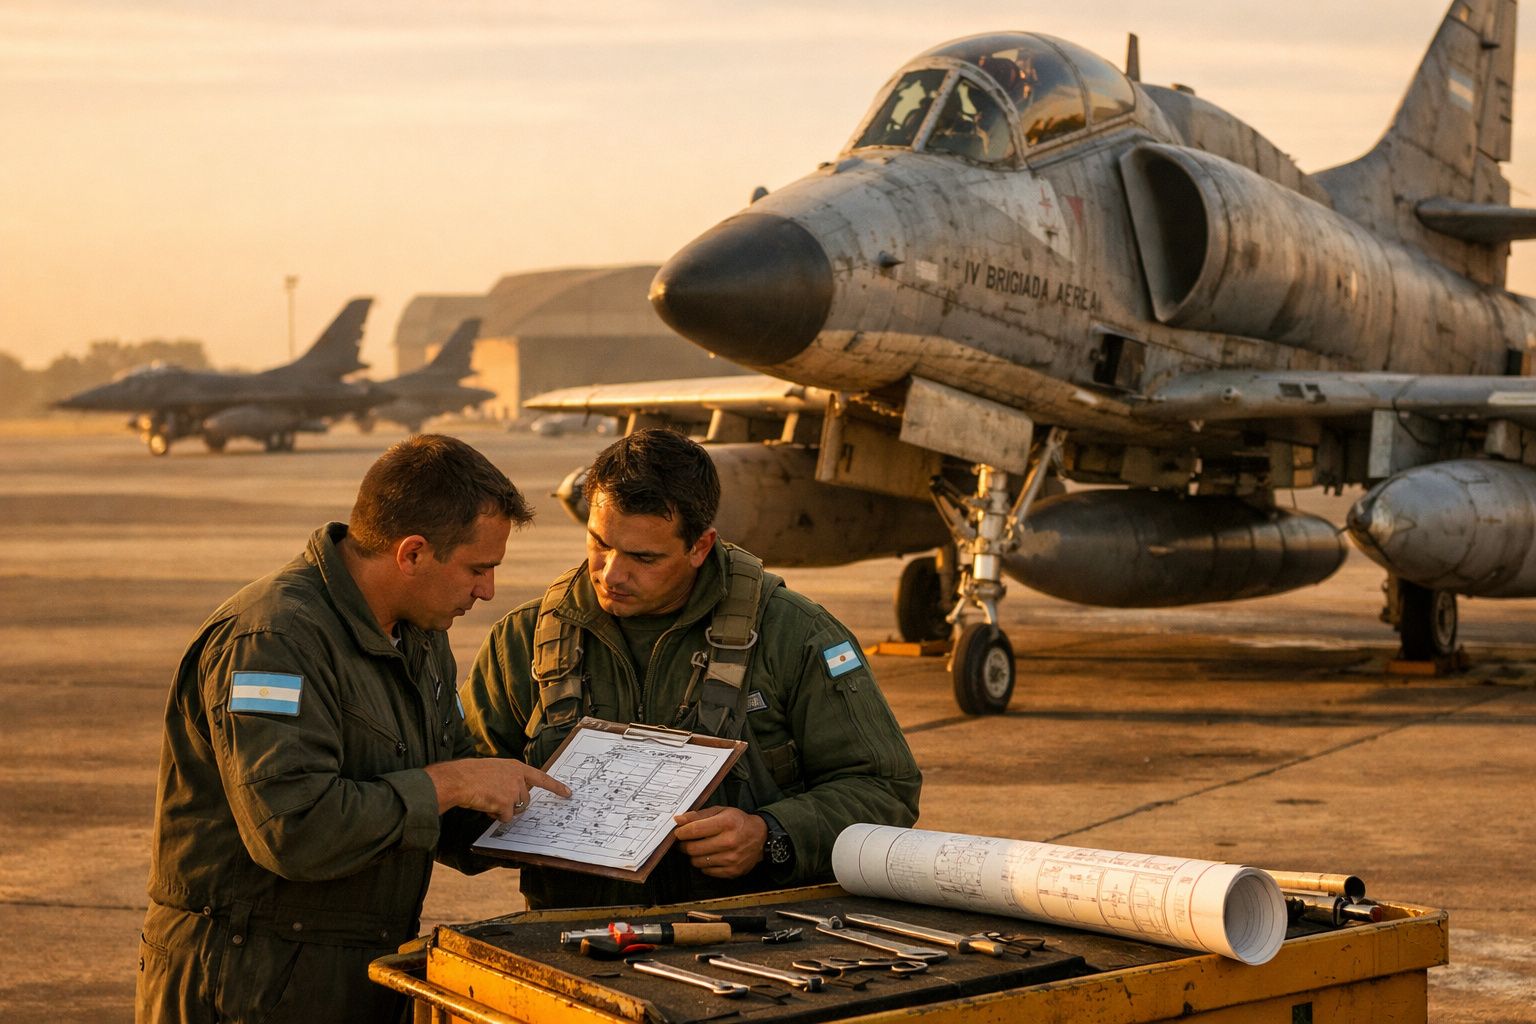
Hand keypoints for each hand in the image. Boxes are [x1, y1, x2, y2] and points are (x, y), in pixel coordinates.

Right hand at [423, 757, 570, 820]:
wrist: (459, 779)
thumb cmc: (471, 774)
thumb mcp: (494, 769)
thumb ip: (507, 778)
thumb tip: (512, 793)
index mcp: (515, 767)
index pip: (541, 777)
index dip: (555, 786)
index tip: (568, 793)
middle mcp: (518, 778)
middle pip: (525, 800)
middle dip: (512, 804)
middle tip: (494, 799)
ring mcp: (513, 791)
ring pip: (515, 810)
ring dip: (503, 810)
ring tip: (487, 800)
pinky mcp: (507, 803)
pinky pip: (506, 818)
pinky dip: (496, 816)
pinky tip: (485, 806)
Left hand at [672, 806, 766, 877]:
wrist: (761, 837)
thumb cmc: (738, 822)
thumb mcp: (721, 812)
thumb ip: (698, 815)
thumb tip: (678, 820)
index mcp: (726, 823)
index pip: (695, 830)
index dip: (681, 832)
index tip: (678, 832)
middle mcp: (729, 842)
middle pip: (693, 848)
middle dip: (684, 845)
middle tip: (685, 841)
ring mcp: (731, 859)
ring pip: (697, 861)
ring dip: (694, 855)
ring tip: (699, 848)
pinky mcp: (732, 871)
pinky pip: (707, 871)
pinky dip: (704, 864)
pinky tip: (709, 856)